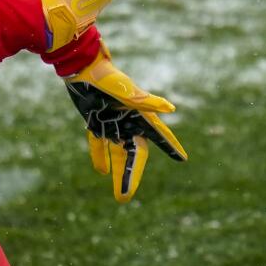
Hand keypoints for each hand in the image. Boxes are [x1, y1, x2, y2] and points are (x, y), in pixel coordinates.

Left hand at [65, 43, 186, 202]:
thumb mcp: (126, 91)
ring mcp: (112, 124)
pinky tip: (101, 172)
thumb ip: (146, 102)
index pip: (158, 136)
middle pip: (133, 155)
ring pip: (117, 154)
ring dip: (117, 174)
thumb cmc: (107, 77)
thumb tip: (171, 109)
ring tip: (120, 197)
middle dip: (131, 176)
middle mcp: (128, 122)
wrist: (82, 68)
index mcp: (139, 115)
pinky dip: (100, 156)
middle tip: (126, 197)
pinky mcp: (96, 122)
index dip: (170, 147)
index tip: (182, 158)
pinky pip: (99, 144)